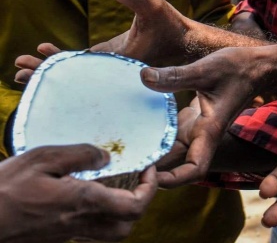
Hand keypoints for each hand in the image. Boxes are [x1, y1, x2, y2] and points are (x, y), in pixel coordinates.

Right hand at [0, 145, 157, 242]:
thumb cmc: (4, 188)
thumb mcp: (41, 158)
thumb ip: (79, 154)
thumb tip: (106, 156)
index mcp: (82, 202)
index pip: (134, 206)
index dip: (150, 187)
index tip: (147, 167)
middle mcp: (78, 223)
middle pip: (126, 226)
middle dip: (139, 203)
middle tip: (135, 179)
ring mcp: (65, 234)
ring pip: (108, 232)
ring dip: (119, 212)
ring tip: (114, 186)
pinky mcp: (54, 238)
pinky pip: (86, 231)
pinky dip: (96, 215)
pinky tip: (84, 195)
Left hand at [14, 0, 193, 82]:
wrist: (191, 45)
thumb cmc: (173, 26)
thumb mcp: (152, 5)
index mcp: (117, 60)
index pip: (78, 63)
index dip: (54, 62)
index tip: (34, 55)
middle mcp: (112, 70)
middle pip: (72, 75)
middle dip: (44, 73)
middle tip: (17, 71)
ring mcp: (113, 69)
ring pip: (78, 74)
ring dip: (54, 72)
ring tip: (26, 72)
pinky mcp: (118, 64)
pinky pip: (89, 68)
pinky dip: (71, 65)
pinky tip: (57, 59)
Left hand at [138, 46, 265, 186]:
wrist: (258, 65)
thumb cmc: (238, 68)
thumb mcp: (206, 69)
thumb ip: (175, 76)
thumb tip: (143, 77)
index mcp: (209, 130)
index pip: (194, 169)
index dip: (172, 180)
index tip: (148, 175)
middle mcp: (202, 134)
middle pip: (176, 163)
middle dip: (152, 168)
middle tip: (123, 161)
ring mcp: (197, 127)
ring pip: (172, 149)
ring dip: (152, 151)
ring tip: (124, 147)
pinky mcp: (194, 117)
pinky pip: (172, 133)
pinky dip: (156, 134)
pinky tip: (135, 125)